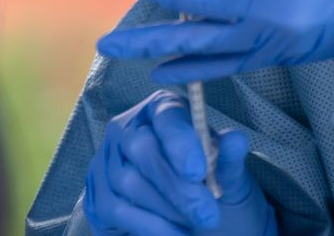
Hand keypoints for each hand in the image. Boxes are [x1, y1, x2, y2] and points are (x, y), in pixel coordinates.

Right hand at [82, 91, 277, 235]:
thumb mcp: (229, 177)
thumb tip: (236, 140)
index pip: (166, 115)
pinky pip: (115, 209)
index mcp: (162, 110)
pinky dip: (148, 226)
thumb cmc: (212, 189)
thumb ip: (229, 160)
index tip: (198, 171)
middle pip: (142, 149)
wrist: (197, 224)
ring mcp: (107, 161)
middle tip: (208, 213)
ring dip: (166, 209)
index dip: (180, 141)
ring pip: (127, 182)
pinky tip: (174, 234)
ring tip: (194, 222)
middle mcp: (128, 128)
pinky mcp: (97, 194)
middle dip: (177, 186)